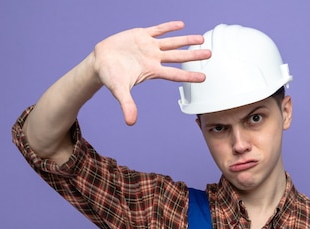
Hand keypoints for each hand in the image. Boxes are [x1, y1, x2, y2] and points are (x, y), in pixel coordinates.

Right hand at [91, 21, 210, 124]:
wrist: (99, 62)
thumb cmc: (110, 77)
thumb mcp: (119, 91)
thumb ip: (127, 105)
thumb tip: (130, 123)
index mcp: (151, 71)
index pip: (174, 75)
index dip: (189, 76)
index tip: (204, 78)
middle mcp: (154, 59)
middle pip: (178, 57)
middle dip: (194, 56)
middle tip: (210, 54)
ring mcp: (149, 46)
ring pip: (172, 42)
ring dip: (186, 40)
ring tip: (201, 39)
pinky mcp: (141, 35)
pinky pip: (158, 30)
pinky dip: (169, 27)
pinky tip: (181, 24)